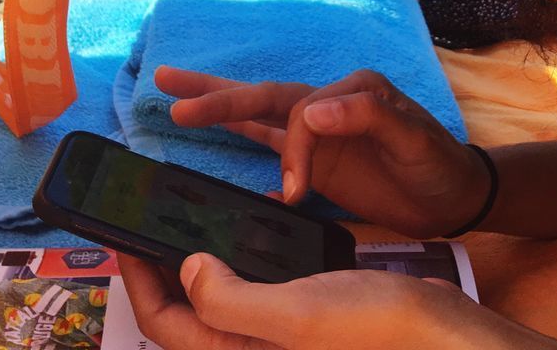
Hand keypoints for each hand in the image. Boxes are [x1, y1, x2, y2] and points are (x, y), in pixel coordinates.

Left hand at [118, 252, 556, 349]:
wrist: (435, 333)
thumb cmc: (370, 327)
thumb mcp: (292, 312)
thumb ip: (229, 298)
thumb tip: (186, 268)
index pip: (162, 322)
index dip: (135, 278)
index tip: (120, 234)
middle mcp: (251, 347)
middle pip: (183, 314)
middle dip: (160, 270)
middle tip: (148, 220)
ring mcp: (276, 332)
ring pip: (218, 298)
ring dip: (197, 261)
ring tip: (187, 219)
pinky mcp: (302, 313)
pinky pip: (254, 287)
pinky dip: (240, 259)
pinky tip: (250, 229)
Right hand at [155, 66, 489, 238]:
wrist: (453, 196)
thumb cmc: (437, 161)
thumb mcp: (412, 136)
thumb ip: (366, 115)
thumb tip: (312, 110)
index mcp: (352, 90)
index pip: (302, 114)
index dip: (293, 150)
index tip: (298, 190)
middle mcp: (330, 103)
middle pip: (265, 97)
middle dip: (218, 95)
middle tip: (169, 87)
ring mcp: (319, 131)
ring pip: (259, 115)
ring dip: (219, 106)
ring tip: (174, 97)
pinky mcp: (316, 160)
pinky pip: (270, 148)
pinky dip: (241, 144)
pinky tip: (211, 143)